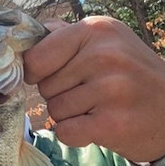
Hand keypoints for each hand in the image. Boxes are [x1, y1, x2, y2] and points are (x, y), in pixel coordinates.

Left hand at [23, 16, 164, 162]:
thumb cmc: (132, 75)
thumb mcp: (107, 42)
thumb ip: (68, 36)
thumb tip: (33, 32)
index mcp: (97, 30)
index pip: (37, 56)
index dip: (37, 72)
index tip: (53, 76)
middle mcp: (105, 55)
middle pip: (45, 87)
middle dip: (60, 95)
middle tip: (90, 94)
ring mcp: (111, 89)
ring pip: (55, 111)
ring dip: (70, 116)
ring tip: (97, 109)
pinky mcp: (113, 123)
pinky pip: (65, 132)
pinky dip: (75, 135)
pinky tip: (97, 126)